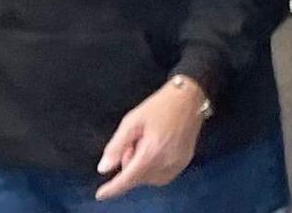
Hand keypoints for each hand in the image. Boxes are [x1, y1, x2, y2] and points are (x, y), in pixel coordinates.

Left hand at [93, 77, 208, 199]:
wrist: (189, 96)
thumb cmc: (160, 105)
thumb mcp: (132, 121)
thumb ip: (116, 146)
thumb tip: (104, 168)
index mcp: (151, 152)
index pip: (128, 179)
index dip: (113, 189)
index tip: (101, 194)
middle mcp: (166, 162)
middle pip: (139, 179)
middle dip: (130, 166)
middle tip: (133, 143)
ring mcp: (178, 163)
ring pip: (151, 179)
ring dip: (142, 168)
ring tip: (145, 145)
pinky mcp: (185, 160)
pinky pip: (164, 175)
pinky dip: (154, 169)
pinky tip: (155, 151)